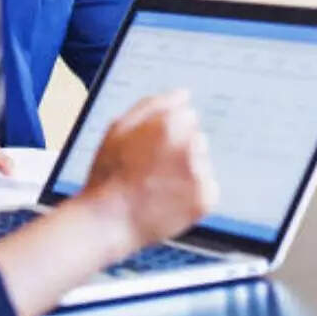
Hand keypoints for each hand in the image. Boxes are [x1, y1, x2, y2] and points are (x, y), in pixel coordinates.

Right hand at [80, 90, 218, 250]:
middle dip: (180, 149)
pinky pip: (207, 188)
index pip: (186, 115)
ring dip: (187, 170)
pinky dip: (193, 193)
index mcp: (170, 124)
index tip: (151, 147)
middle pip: (196, 138)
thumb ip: (153, 105)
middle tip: (154, 169)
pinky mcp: (206, 199)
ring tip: (160, 185)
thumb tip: (182, 95)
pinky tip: (170, 199)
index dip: (166, 131)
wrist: (109, 220)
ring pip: (201, 163)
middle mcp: (190, 145)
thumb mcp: (119, 127)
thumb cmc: (109, 173)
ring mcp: (200, 173)